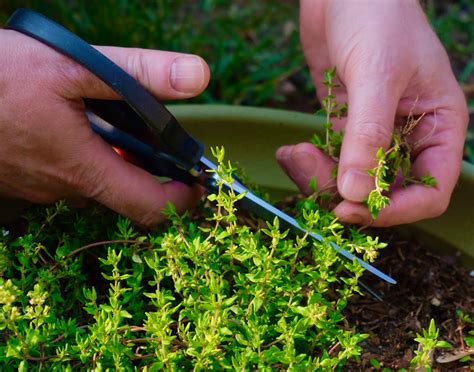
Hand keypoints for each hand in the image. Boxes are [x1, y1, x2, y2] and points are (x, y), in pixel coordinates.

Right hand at [0, 29, 209, 225]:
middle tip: (164, 140)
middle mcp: (65, 188)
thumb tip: (196, 75)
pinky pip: (69, 173)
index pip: (152, 207)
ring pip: (97, 180)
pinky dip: (88, 154)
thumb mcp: (72, 66)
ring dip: (118, 157)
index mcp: (85, 168)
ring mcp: (41, 186)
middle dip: (153, 170)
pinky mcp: (25, 177)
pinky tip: (77, 122)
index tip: (201, 180)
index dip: (184, 199)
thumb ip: (138, 74)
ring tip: (120, 120)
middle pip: (128, 193)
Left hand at [277, 0, 467, 225]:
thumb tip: (354, 193)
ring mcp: (373, 133)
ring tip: (294, 155)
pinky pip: (328, 159)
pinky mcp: (343, 126)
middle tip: (312, 176)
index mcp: (437, 126)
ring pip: (351, 180)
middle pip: (383, 191)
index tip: (352, 209)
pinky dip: (307, 163)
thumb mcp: (377, 74)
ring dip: (320, 178)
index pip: (430, 190)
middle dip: (346, 193)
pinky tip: (290, 151)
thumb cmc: (376, 17)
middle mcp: (408, 135)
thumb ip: (367, 135)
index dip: (395, 210)